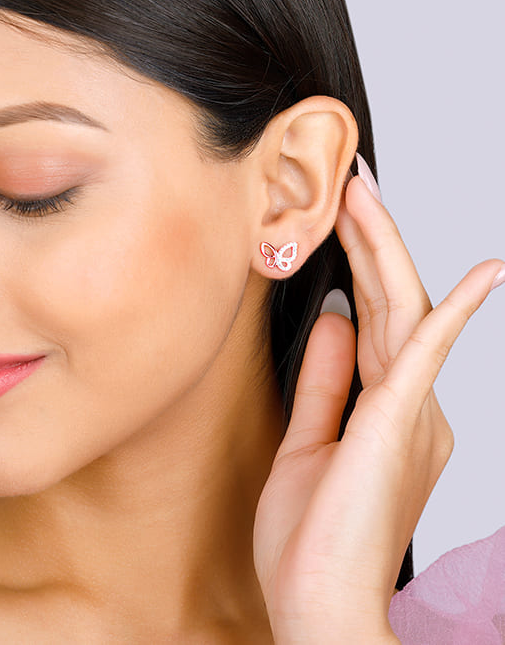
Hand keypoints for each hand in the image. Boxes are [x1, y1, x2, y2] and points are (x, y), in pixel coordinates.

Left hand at [252, 163, 503, 643]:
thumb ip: (324, 380)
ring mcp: (412, 412)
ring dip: (384, 249)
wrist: (317, 604)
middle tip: (352, 186)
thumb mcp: (307, 441)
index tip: (339, 224)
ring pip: (400, 310)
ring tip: (363, 194)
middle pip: (389, 304)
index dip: (358, 269)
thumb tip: (331, 320)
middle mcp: (409, 406)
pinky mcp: (401, 421)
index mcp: (386, 412)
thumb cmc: (310, 538)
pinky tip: (481, 273)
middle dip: (371, 241)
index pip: (372, 323)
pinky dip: (454, 310)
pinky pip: (428, 353)